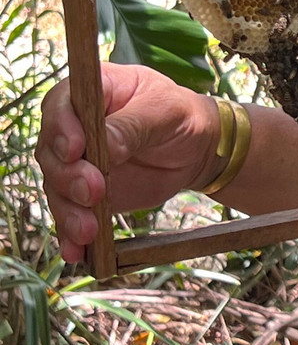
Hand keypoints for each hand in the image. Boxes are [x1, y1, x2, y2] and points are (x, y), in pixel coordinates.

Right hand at [35, 63, 219, 261]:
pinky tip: (76, 252)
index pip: (62, 105)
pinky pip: (71, 213)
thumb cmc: (181, 116)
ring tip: (88, 231)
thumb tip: (103, 147)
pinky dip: (71, 234)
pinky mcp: (84, 193)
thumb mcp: (164, 112)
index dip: (62, 128)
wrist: (197, 148)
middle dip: (69, 176)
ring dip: (69, 211)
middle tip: (93, 192)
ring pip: (58, 187)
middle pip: (52, 151)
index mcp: (91, 92)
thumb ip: (132, 126)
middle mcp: (73, 126)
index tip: (76, 150)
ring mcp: (76, 161)